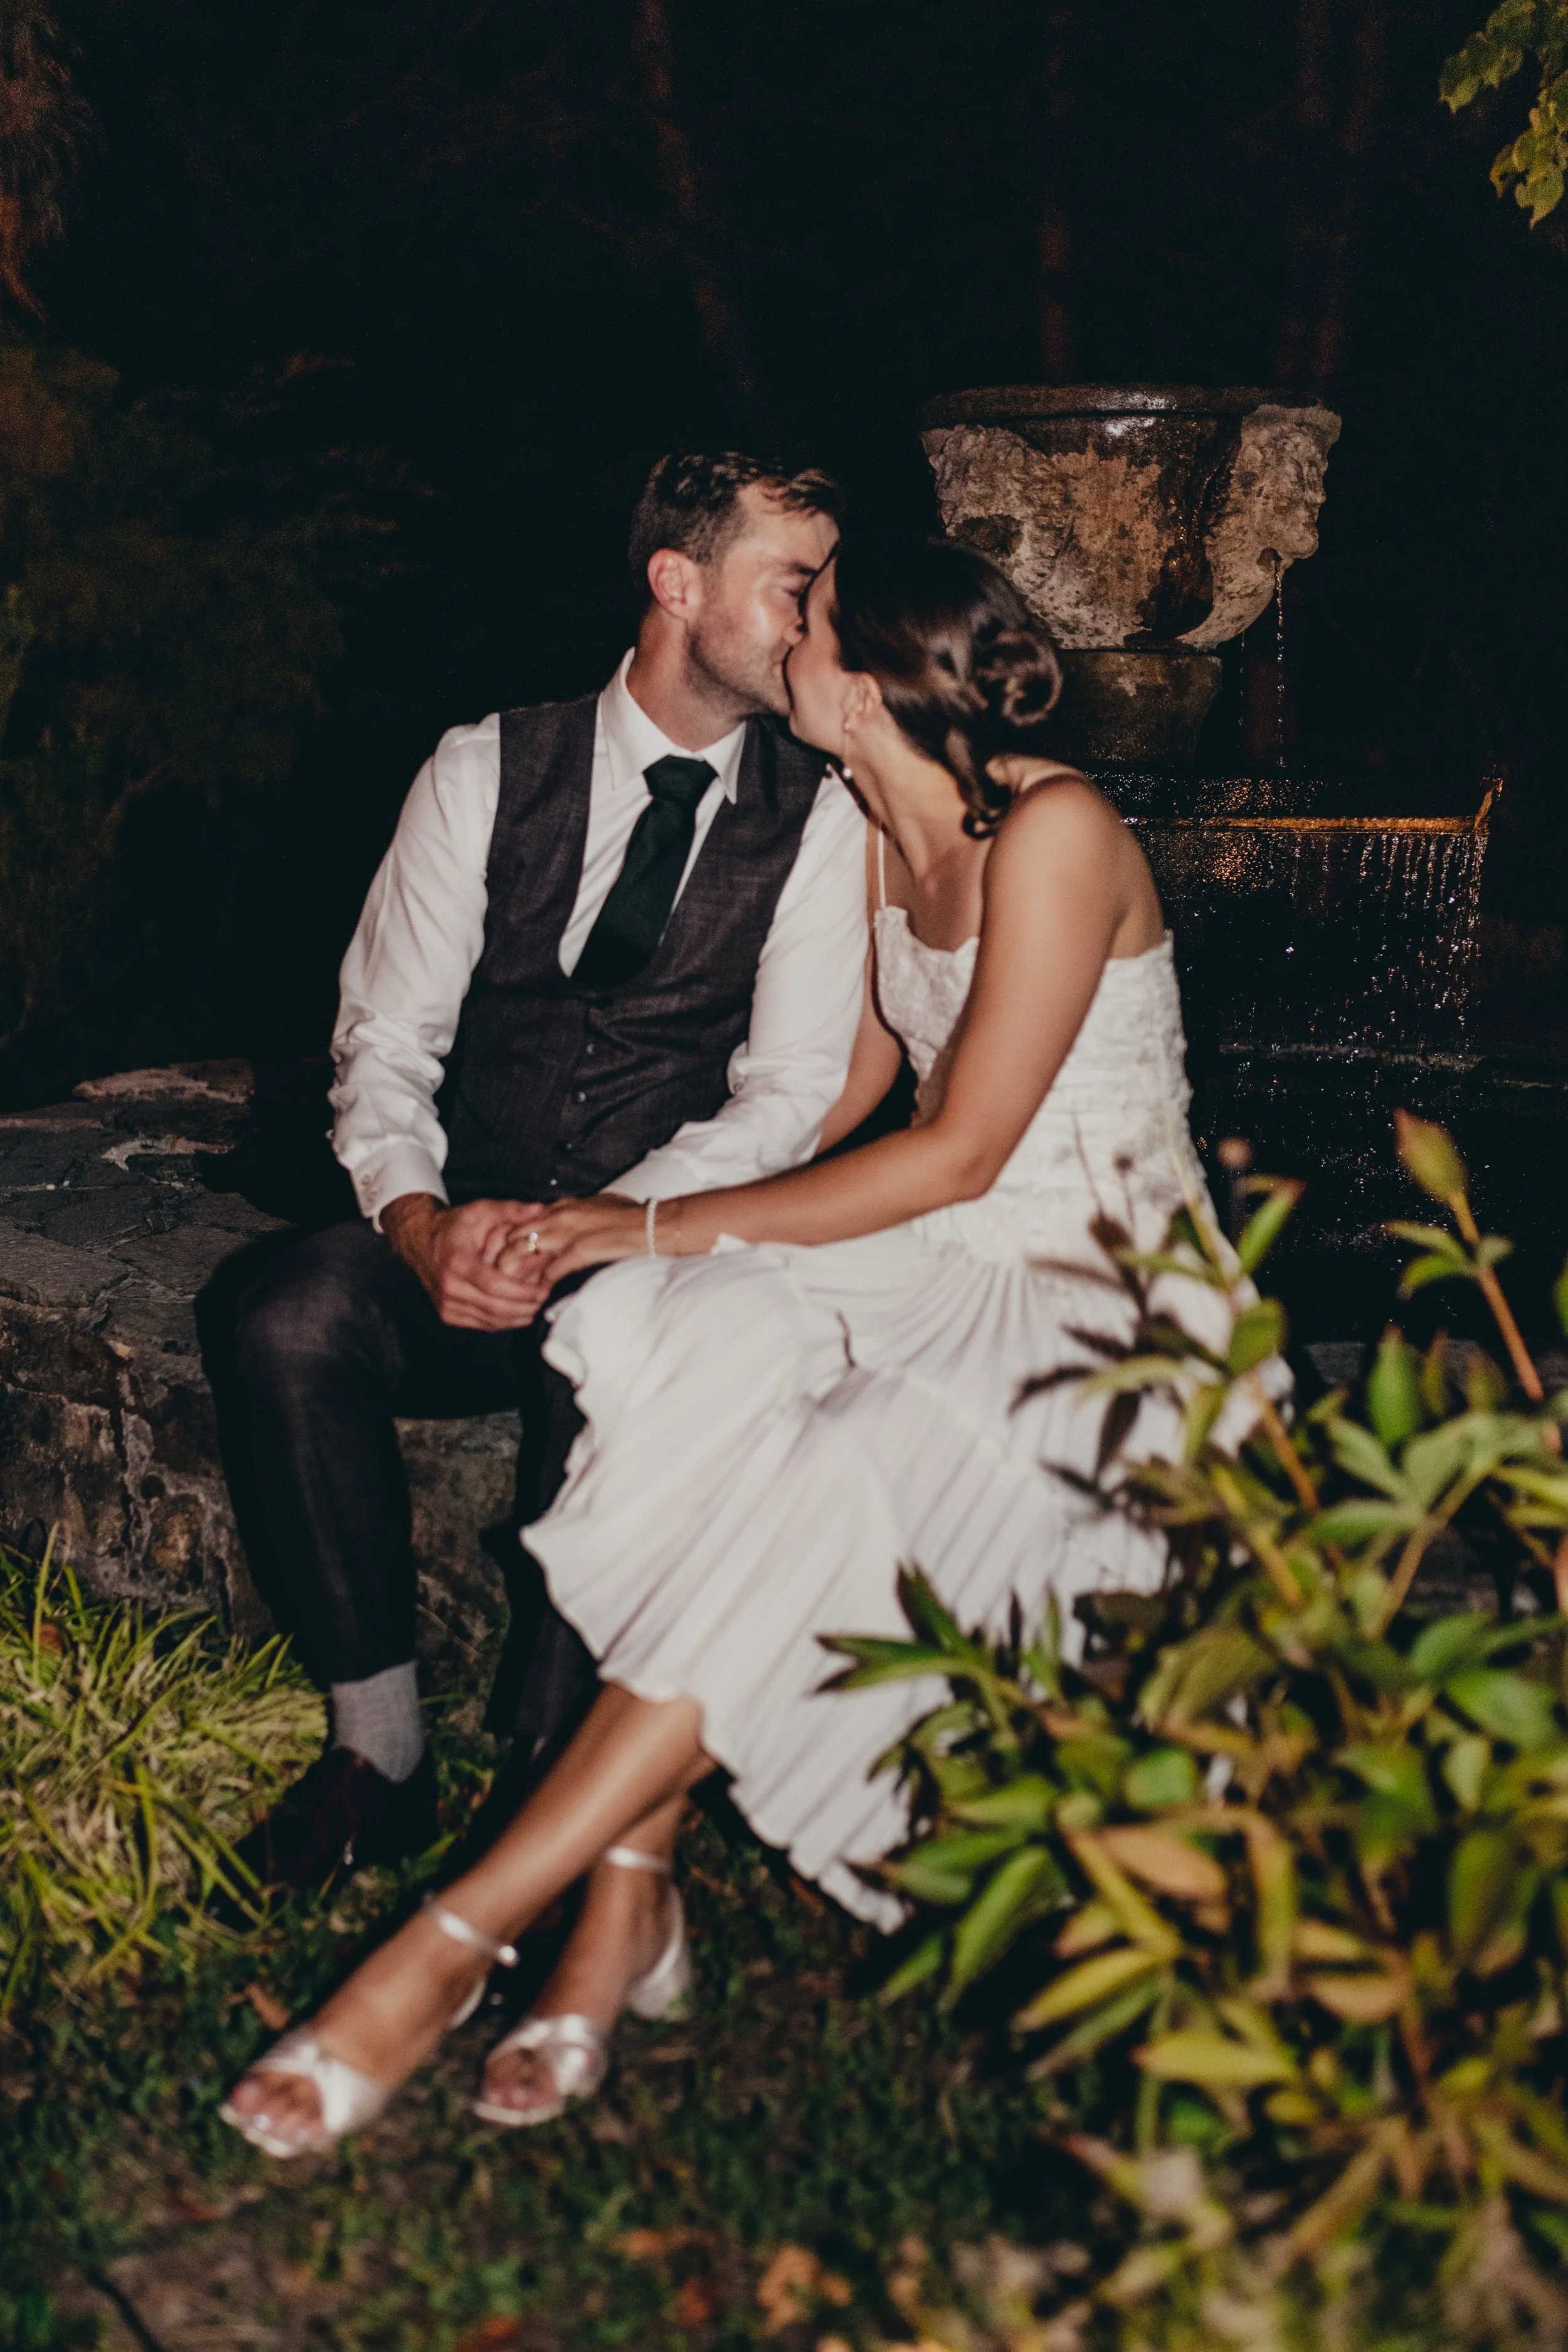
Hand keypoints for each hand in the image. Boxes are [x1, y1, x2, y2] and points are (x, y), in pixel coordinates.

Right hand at [382, 1192, 553, 1328]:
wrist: (420, 1239)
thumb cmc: (453, 1227)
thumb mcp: (480, 1210)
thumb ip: (510, 1210)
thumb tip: (539, 1209)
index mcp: (457, 1262)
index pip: (494, 1285)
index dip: (521, 1292)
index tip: (542, 1291)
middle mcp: (449, 1286)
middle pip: (493, 1307)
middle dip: (524, 1307)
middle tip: (544, 1301)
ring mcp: (446, 1303)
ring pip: (488, 1320)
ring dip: (515, 1318)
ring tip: (536, 1308)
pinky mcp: (447, 1314)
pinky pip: (479, 1325)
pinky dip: (501, 1322)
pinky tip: (517, 1314)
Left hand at [497, 1193, 655, 1283]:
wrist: (653, 1224)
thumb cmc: (632, 1215)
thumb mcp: (598, 1205)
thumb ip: (578, 1212)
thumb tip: (569, 1220)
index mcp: (563, 1205)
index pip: (523, 1220)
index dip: (510, 1239)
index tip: (503, 1255)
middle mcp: (559, 1215)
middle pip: (515, 1234)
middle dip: (504, 1255)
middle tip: (498, 1275)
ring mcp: (567, 1232)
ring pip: (524, 1251)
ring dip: (516, 1272)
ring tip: (510, 1288)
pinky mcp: (580, 1249)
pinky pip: (550, 1270)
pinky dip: (542, 1284)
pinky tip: (539, 1295)